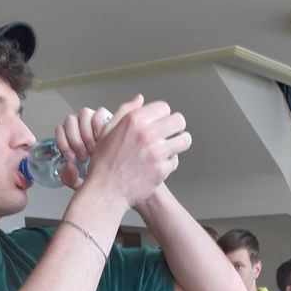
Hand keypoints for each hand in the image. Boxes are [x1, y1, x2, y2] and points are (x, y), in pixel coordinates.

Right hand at [55, 96, 191, 205]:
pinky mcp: (161, 170)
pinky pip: (175, 161)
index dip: (163, 115)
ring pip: (184, 140)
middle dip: (176, 127)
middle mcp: (146, 134)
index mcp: (134, 120)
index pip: (164, 108)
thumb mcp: (108, 130)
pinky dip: (169, 163)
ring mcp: (155, 152)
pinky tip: (158, 164)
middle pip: (179, 121)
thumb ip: (126, 111)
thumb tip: (140, 99)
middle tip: (171, 134)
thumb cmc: (105, 162)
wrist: (106, 190)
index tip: (161, 123)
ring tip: (171, 147)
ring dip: (179, 143)